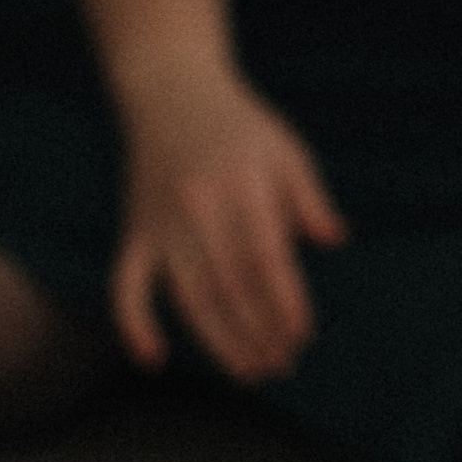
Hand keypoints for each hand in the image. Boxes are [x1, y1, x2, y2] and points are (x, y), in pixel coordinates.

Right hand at [110, 57, 347, 381]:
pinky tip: (155, 360)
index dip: (283, 302)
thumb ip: (309, 197)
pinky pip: (126, 286)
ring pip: (188, 295)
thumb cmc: (240, 126)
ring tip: (248, 370)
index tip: (301, 336)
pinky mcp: (134, 231)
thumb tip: (335, 240)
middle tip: (280, 365)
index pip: (265, 258)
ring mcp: (161, 223)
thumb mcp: (285, 149)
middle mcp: (199, 207)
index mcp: (243, 184)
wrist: (172, 91)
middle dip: (257, 332)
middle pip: (229, 286)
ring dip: (218, 341)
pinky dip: (134, 324)